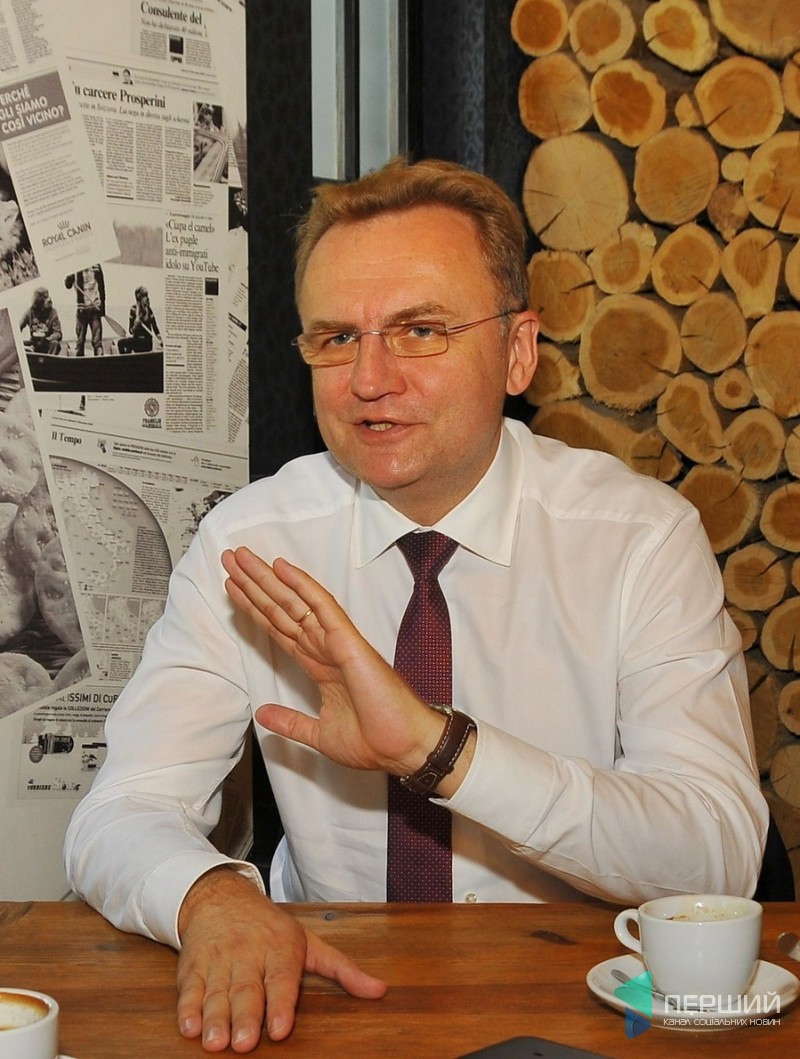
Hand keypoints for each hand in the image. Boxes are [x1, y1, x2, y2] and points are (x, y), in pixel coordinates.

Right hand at [176, 867, 385, 1051]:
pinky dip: (188, 1008)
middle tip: (243, 1043)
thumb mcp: (309, 942)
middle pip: (246, 990)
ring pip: (217, 993)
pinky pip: (190, 989)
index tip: (279, 1028)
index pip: (281, 979)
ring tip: (215, 1042)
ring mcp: (219, 961)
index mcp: (280, 949)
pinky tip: (190, 1026)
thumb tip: (379, 990)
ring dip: (215, 1018)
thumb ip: (341, 969)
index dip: (280, 1004)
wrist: (220, 897)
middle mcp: (248, 955)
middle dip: (244, 1017)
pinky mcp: (194, 967)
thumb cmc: (269, 927)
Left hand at [221, 546, 444, 777]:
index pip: (279, 629)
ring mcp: (336, 642)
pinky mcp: (348, 641)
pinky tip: (282, 568)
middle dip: (253, 585)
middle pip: (281, 610)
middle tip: (229, 559)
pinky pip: (322, 607)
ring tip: (241, 557)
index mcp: (318, 667)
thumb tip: (262, 714)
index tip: (232, 588)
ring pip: (295, 603)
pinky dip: (302, 585)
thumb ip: (291, 722)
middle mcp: (324, 649)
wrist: (402, 750)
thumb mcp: (319, 735)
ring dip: (266, 579)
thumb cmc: (374, 742)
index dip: (254, 608)